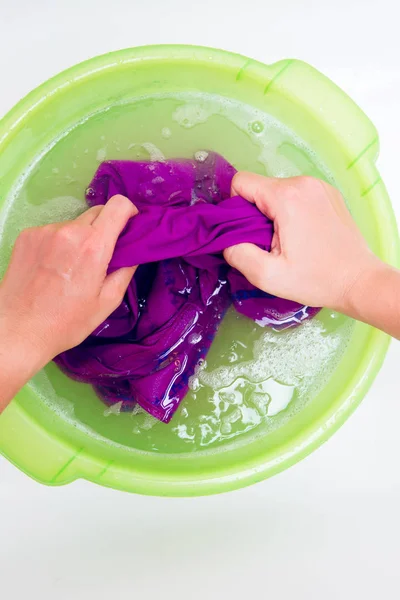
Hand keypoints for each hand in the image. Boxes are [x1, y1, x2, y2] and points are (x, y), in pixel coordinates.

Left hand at [0, 194, 136, 367]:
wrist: (19, 330)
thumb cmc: (67, 322)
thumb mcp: (107, 302)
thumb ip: (125, 270)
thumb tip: (134, 252)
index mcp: (93, 246)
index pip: (118, 205)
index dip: (129, 211)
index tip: (129, 226)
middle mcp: (69, 231)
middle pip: (97, 212)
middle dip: (106, 228)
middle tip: (102, 255)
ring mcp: (45, 231)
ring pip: (74, 224)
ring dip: (80, 238)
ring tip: (71, 267)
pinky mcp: (27, 235)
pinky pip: (54, 231)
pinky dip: (59, 243)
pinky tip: (53, 267)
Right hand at [224, 173, 379, 312]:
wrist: (359, 282)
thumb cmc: (316, 280)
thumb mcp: (268, 275)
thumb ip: (237, 254)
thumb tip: (226, 241)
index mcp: (287, 197)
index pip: (241, 182)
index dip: (234, 207)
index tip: (247, 233)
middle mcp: (304, 183)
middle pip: (260, 187)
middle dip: (255, 213)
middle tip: (270, 244)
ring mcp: (320, 186)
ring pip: (277, 191)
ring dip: (273, 213)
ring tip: (288, 241)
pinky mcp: (329, 194)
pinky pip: (296, 195)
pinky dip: (291, 211)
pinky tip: (303, 235)